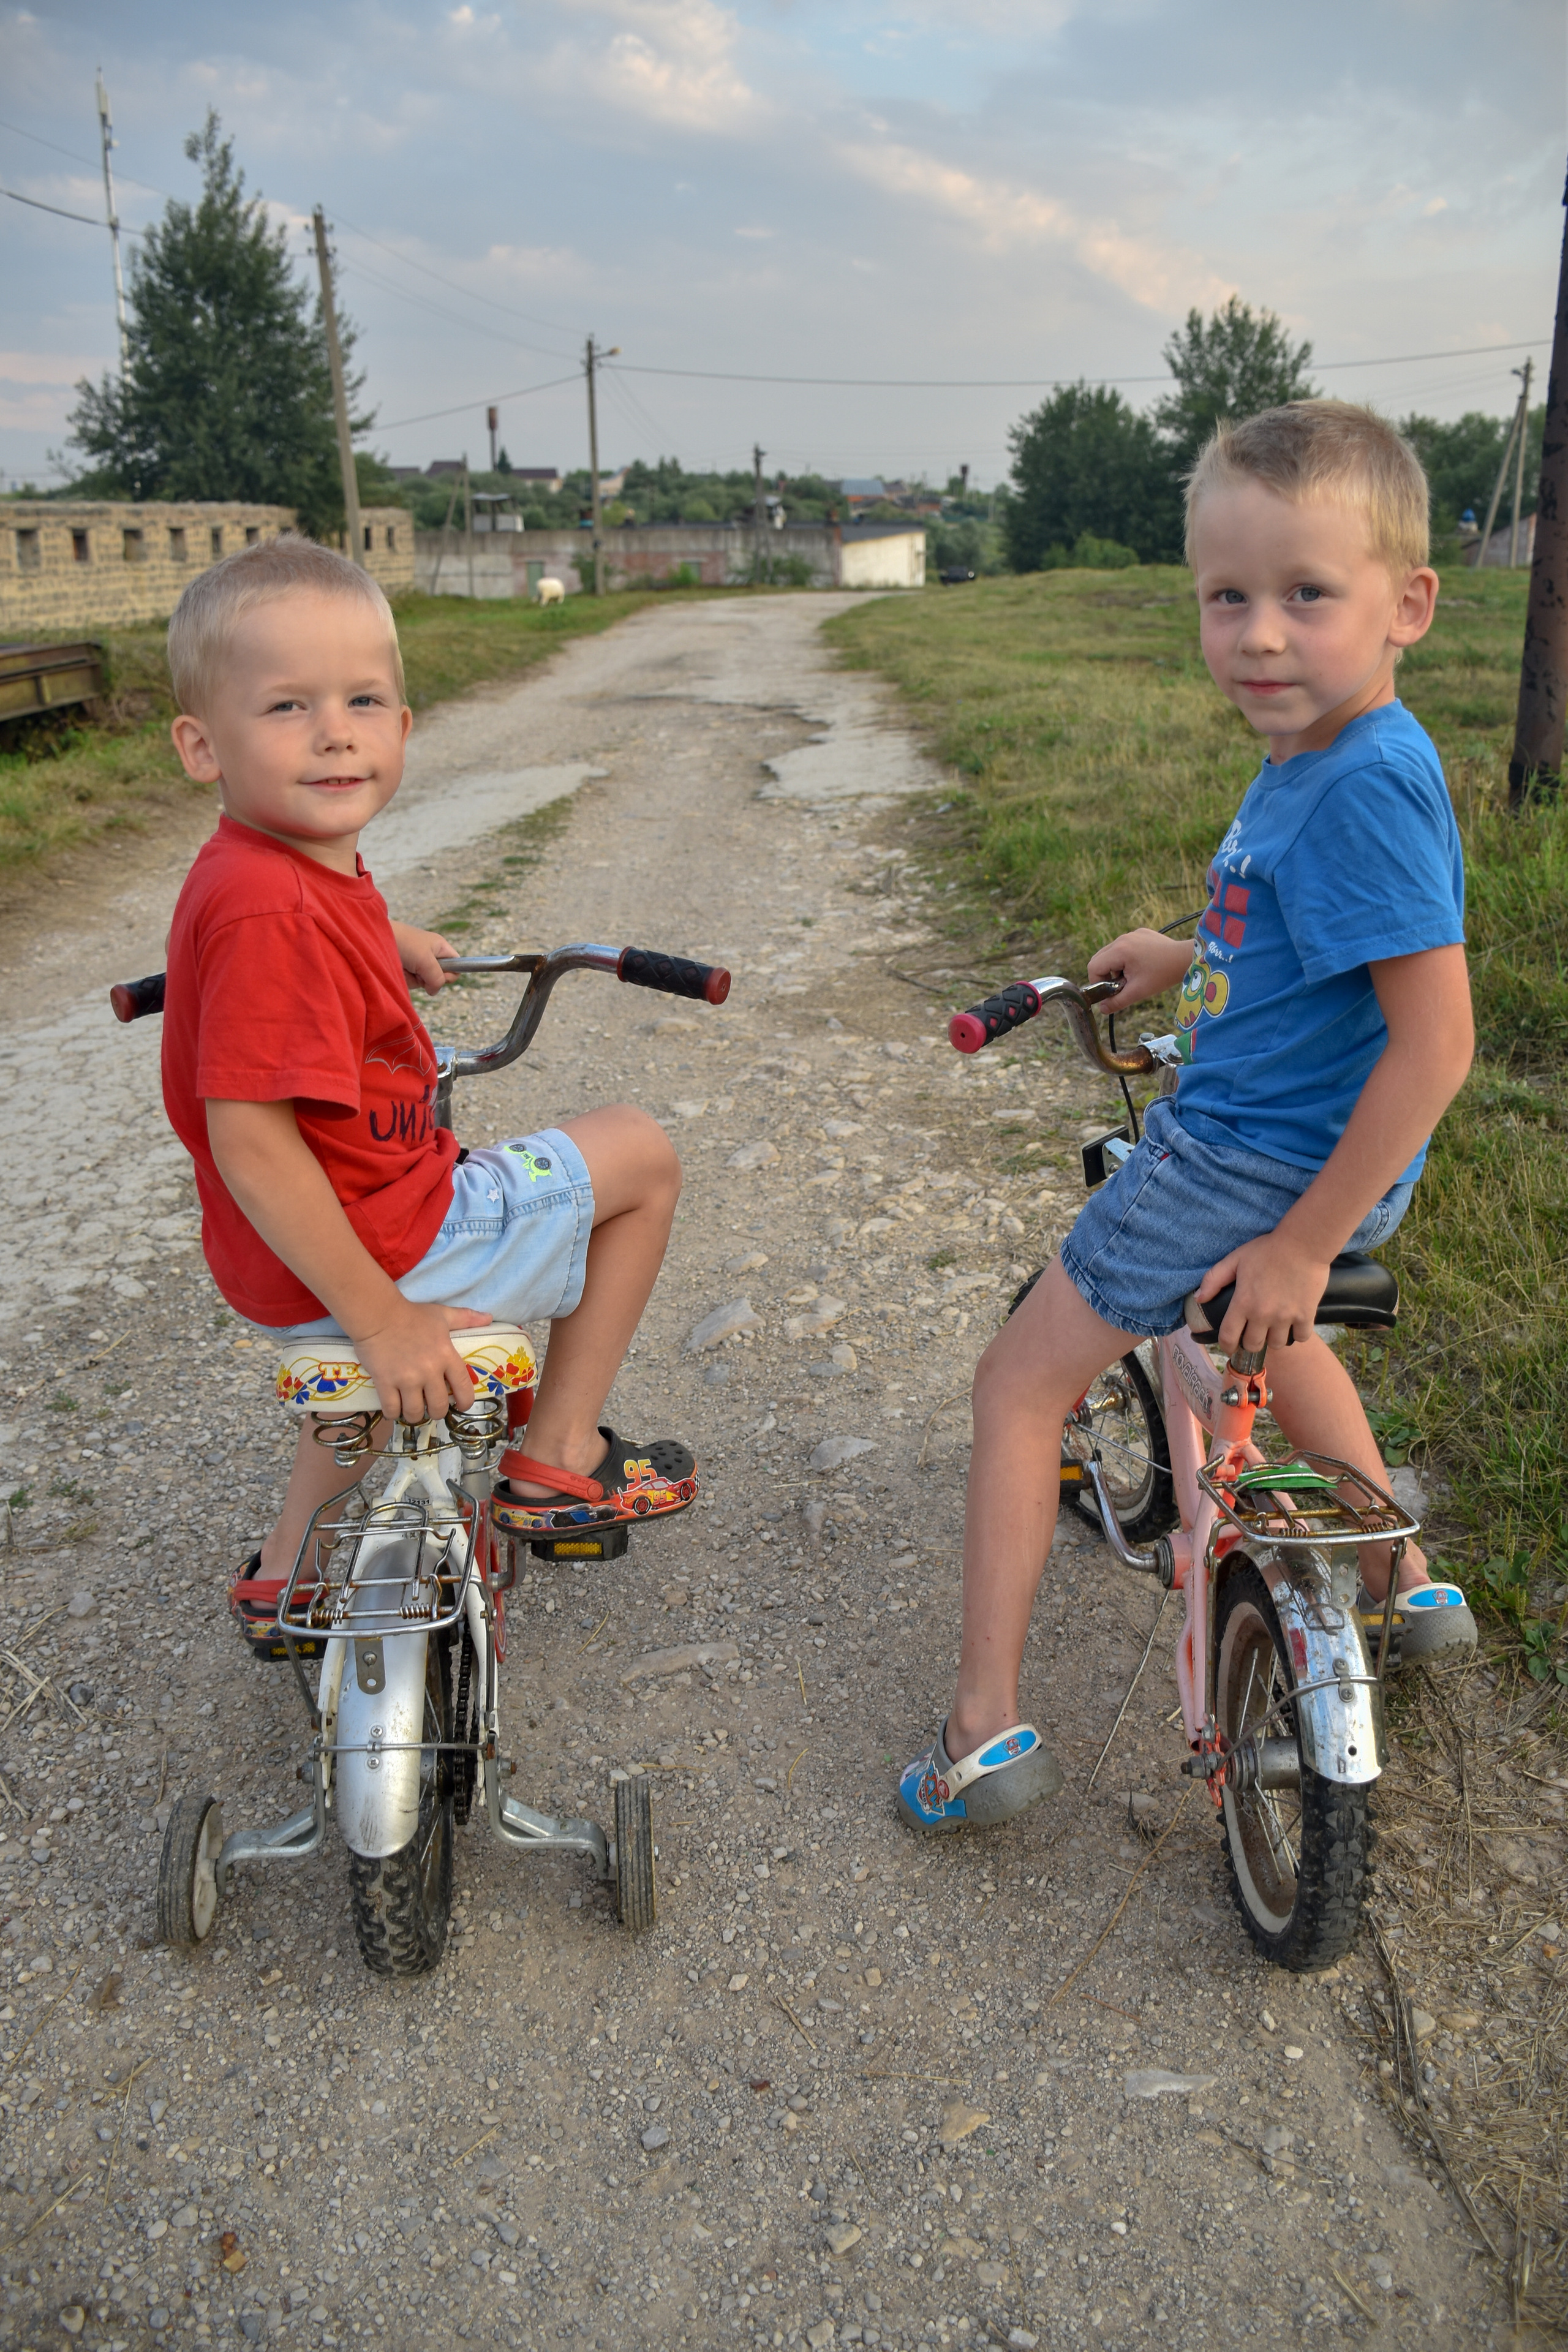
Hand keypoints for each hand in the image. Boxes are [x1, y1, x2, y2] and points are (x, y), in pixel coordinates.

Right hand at [348, 1299, 492, 1423]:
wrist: (377, 1314)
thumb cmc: (411, 1314)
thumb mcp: (442, 1315)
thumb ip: (466, 1318)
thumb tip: (488, 1318)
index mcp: (446, 1356)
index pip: (464, 1388)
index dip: (464, 1402)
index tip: (460, 1405)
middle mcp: (429, 1371)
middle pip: (438, 1407)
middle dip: (436, 1412)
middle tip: (430, 1407)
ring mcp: (406, 1379)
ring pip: (414, 1413)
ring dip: (414, 1414)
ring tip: (411, 1408)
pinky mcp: (385, 1382)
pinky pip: (391, 1409)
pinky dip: (393, 1413)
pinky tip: (393, 1408)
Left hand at [391, 922, 460, 993]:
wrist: (374, 939)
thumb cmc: (404, 943)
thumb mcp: (426, 960)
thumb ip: (437, 978)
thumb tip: (434, 991)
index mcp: (440, 947)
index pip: (457, 964)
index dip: (451, 973)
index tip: (440, 974)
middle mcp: (430, 956)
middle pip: (440, 977)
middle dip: (429, 978)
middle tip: (419, 969)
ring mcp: (417, 964)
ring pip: (425, 982)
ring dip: (415, 979)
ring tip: (405, 967)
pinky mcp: (405, 970)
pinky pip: (411, 982)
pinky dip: (405, 979)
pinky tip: (398, 971)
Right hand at [1087, 928, 1191, 1010]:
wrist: (1186, 959)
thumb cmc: (1163, 975)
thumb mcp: (1138, 992)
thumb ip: (1116, 1002)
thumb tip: (1102, 1009)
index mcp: (1119, 951)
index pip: (1093, 967)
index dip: (1098, 982)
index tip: (1111, 990)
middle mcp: (1123, 939)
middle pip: (1100, 958)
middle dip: (1106, 974)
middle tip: (1122, 984)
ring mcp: (1132, 934)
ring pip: (1111, 952)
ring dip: (1117, 966)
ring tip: (1134, 975)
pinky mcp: (1140, 933)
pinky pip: (1124, 946)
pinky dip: (1127, 957)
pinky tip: (1142, 965)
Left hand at [1197, 1230, 1331, 1356]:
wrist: (1303, 1244)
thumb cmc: (1268, 1250)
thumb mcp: (1235, 1259)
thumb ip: (1214, 1279)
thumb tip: (1199, 1298)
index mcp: (1243, 1302)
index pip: (1229, 1337)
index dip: (1227, 1346)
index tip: (1230, 1346)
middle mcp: (1263, 1314)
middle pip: (1253, 1346)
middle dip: (1250, 1342)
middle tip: (1253, 1332)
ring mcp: (1286, 1317)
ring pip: (1277, 1344)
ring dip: (1273, 1338)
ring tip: (1273, 1327)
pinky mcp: (1306, 1315)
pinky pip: (1300, 1337)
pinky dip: (1297, 1333)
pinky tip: (1294, 1323)